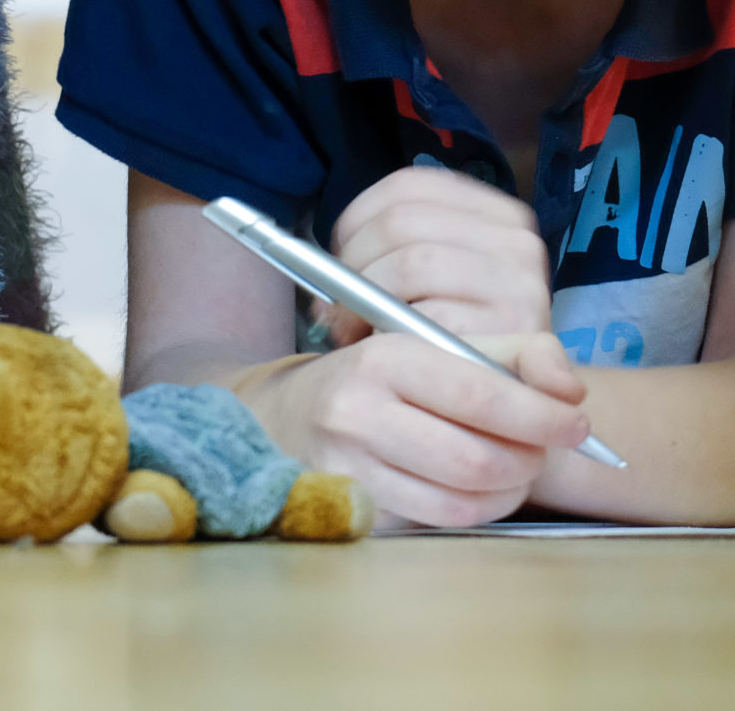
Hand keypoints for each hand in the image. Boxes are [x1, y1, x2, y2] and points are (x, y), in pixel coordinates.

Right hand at [252, 330, 589, 526]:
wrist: (291, 414)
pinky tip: (475, 490)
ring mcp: (346, 464)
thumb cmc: (387, 379)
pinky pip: (436, 522)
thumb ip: (519, 355)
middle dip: (527, 463)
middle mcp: (356, 410)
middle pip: (475, 461)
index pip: (479, 395)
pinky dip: (473, 511)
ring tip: (512, 472)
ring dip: (506, 494)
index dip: (541, 418)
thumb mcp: (445, 346)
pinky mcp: (348, 506)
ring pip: (459, 502)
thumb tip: (572, 393)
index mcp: (385, 357)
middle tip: (540, 454)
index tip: (577, 428)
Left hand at [322, 167, 549, 342]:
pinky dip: (395, 333)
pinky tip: (388, 348)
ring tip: (356, 330)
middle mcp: (517, 239)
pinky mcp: (517, 330)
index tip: (339, 257)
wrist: (509, 395)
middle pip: (400, 222)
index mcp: (493, 211)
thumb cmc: (454, 332)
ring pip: (411, 264)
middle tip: (337, 307)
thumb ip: (385, 253)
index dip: (356, 221)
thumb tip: (318, 272)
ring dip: (368, 301)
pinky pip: (431, 317)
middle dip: (353, 266)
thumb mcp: (426, 279)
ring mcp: (522, 283)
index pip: (407, 187)